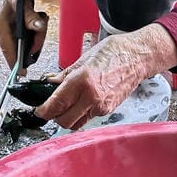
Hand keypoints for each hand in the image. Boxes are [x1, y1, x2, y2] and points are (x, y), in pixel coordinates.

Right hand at [0, 0, 47, 72]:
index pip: (9, 51)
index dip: (16, 63)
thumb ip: (31, 16)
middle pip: (18, 48)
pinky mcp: (9, 30)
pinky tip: (35, 19)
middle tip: (41, 29)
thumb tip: (38, 27)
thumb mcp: (22, 2)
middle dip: (33, 42)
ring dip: (34, 35)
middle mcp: (0, 32)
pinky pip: (22, 37)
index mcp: (0, 27)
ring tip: (39, 20)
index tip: (22, 74)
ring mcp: (4, 32)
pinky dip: (32, 31)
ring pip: (22, 43)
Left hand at [36, 24, 176, 128]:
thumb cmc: (113, 53)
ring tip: (66, 105)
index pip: (57, 104)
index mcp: (82, 81)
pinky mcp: (109, 110)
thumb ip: (64, 76)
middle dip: (55, 117)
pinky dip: (81, 114)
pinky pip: (88, 117)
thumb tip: (50, 84)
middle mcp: (92, 97)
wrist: (137, 57)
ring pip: (77, 123)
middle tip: (51, 108)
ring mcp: (102, 106)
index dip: (44, 110)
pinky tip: (81, 102)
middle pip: (65, 121)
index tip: (39, 110)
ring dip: (68, 117)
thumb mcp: (83, 59)